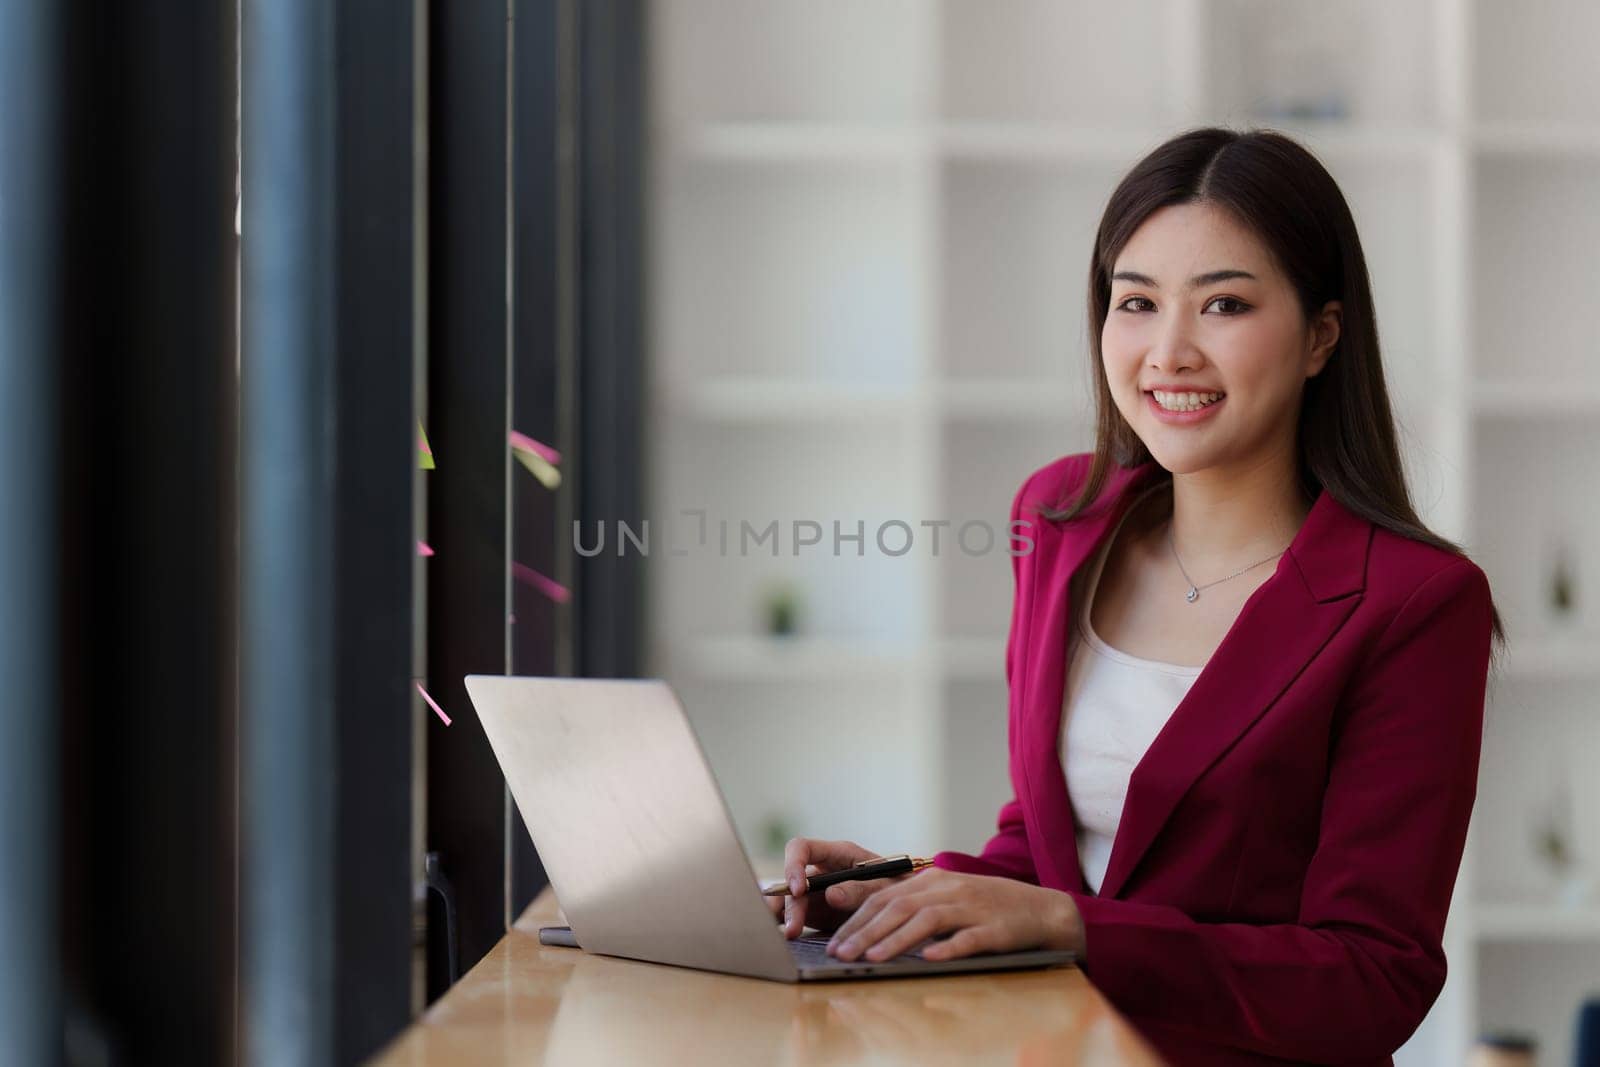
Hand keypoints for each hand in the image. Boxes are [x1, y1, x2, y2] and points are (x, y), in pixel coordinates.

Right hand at [765, 837, 902, 938]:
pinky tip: (784, 941)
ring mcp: (813, 893)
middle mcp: (819, 871)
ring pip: (786, 901)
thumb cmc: (898, 887)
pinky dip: (785, 928)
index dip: (793, 865)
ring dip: (783, 917)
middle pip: (790, 880)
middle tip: (794, 929)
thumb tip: (831, 894)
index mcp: (836, 853)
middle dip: (790, 904)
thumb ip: (861, 889)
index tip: (798, 889)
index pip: (801, 848)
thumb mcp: (886, 885)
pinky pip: (791, 918)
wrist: (906, 907)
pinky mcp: (812, 914)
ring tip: (789, 937)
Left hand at [823, 867, 1084, 962]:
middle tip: (841, 954)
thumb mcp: (947, 897)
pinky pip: (968, 938)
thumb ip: (913, 905)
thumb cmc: (987, 906)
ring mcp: (972, 907)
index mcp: (933, 881)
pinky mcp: (995, 929)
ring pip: (927, 920)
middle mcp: (949, 889)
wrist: (1041, 909)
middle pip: (899, 907)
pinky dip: (947, 947)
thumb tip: (870, 924)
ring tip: (871, 958)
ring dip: (895, 940)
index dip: (856, 918)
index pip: (885, 897)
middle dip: (866, 931)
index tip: (833, 941)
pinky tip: (928, 959)